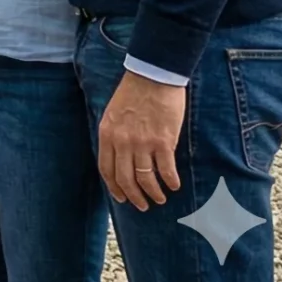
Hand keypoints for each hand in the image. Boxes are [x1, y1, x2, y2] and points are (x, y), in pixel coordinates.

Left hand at [98, 71, 187, 209]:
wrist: (152, 76)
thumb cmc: (133, 93)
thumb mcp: (112, 114)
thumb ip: (114, 136)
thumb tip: (120, 157)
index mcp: (107, 134)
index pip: (106, 169)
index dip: (114, 187)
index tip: (122, 198)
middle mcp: (122, 142)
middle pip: (125, 178)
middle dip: (134, 196)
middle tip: (143, 205)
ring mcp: (142, 143)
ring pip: (145, 178)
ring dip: (153, 193)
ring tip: (160, 198)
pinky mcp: (163, 141)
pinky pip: (166, 169)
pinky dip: (170, 181)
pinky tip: (174, 185)